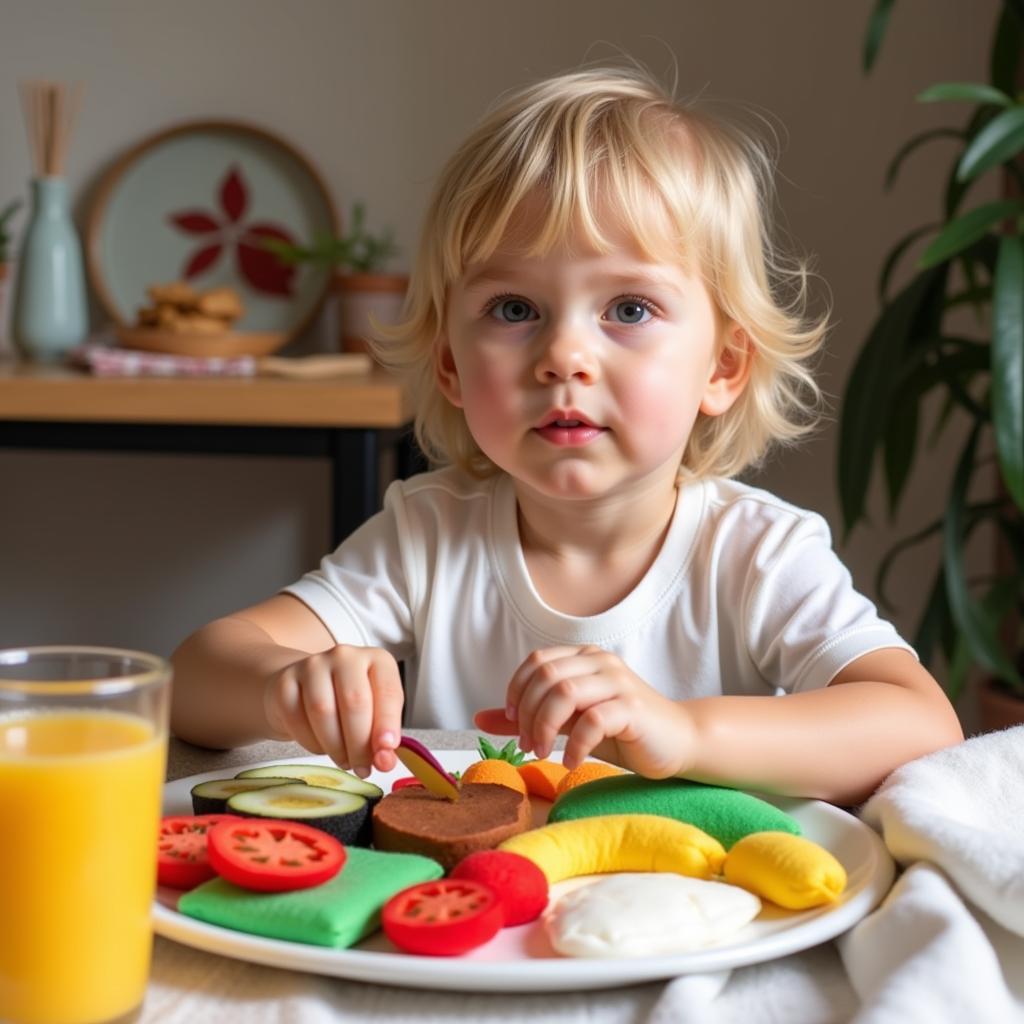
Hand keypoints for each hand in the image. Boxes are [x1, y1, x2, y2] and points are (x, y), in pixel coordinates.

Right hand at [263, 645, 402, 775]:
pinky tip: (321, 747)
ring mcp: (312, 665)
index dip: (388, 725)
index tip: (386, 753)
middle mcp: (345, 656)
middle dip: (360, 743)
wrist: (304, 690)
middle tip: (363, 768)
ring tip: (344, 760)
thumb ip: (383, 737)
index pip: (387, 691)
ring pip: (324, 711)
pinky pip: (297, 719)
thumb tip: (385, 761)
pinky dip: (312, 743)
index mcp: (377, 660)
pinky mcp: (285, 682)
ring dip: (336, 746)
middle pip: (354, 702)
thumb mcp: (374, 714)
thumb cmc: (347, 703)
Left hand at [474, 645, 695, 777]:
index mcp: (583, 657)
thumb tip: (479, 717)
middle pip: (546, 676)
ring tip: (544, 753)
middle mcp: (600, 662)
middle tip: (528, 745)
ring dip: (545, 727)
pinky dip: (574, 745)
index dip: (517, 692)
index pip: (536, 662)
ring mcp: (618, 682)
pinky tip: (571, 763)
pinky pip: (592, 720)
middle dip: (528, 714)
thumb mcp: (569, 723)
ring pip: (564, 691)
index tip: (515, 724)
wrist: (678, 742)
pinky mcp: (632, 707)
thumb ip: (530, 717)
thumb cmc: (622, 731)